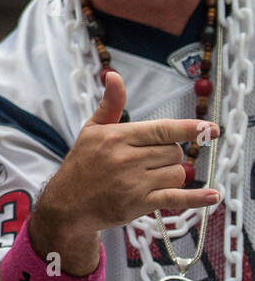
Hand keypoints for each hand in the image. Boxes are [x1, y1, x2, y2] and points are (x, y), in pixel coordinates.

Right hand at [30, 69, 218, 257]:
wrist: (68, 203)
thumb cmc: (83, 163)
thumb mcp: (91, 130)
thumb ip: (110, 104)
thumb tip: (114, 75)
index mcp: (116, 137)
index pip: (161, 130)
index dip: (189, 129)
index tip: (211, 129)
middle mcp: (125, 159)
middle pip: (172, 152)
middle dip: (169, 154)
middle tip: (150, 160)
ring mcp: (133, 183)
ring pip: (177, 174)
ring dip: (172, 174)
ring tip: (151, 177)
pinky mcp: (139, 204)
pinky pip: (176, 198)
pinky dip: (197, 198)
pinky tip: (212, 195)